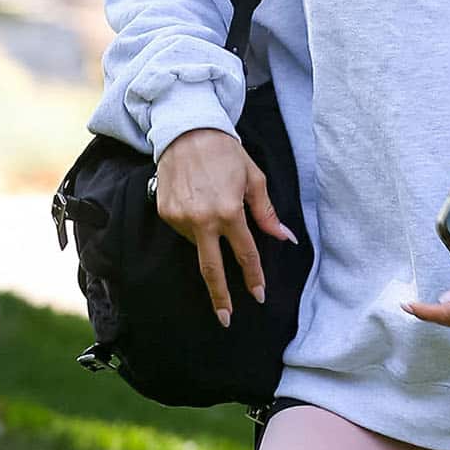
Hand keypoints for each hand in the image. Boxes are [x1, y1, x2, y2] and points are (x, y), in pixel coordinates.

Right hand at [153, 129, 297, 325]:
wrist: (185, 131)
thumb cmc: (225, 152)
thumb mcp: (253, 178)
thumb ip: (266, 213)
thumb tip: (284, 238)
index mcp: (228, 212)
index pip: (244, 254)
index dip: (253, 276)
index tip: (258, 295)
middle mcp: (202, 220)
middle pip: (211, 269)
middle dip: (220, 297)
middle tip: (226, 318)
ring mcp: (180, 219)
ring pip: (198, 245)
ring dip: (208, 240)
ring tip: (211, 207)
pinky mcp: (165, 213)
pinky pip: (183, 230)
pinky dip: (194, 226)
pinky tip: (197, 204)